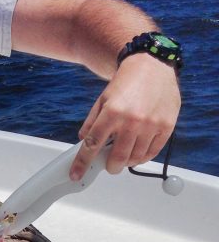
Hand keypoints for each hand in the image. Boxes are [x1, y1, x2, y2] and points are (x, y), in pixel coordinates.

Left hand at [70, 55, 179, 180]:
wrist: (152, 66)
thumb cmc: (126, 83)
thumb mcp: (102, 100)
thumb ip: (91, 123)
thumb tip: (84, 143)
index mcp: (112, 113)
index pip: (92, 145)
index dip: (82, 163)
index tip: (76, 174)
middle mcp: (132, 120)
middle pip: (117, 158)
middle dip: (110, 167)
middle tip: (109, 164)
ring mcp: (151, 125)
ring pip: (135, 158)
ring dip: (126, 162)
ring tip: (124, 155)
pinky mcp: (166, 126)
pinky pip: (152, 153)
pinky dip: (142, 157)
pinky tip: (137, 152)